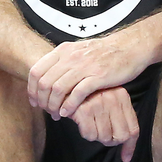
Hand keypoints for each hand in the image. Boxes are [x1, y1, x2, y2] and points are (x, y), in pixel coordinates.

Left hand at [27, 35, 150, 119]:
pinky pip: (77, 94)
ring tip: (56, 114)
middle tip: (46, 111)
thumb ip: (61, 62)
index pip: (36, 71)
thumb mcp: (77, 51)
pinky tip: (67, 113)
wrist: (129, 47)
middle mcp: (70, 57)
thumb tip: (44, 78)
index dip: (31, 89)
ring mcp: (84, 66)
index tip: (34, 102)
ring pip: (57, 89)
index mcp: (62, 51)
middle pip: (44, 83)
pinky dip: (69, 106)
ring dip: (53, 105)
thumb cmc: (102, 53)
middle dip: (42, 101)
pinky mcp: (98, 76)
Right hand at [69, 86, 139, 161]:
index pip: (133, 129)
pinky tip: (82, 124)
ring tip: (90, 126)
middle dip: (110, 141)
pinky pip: (90, 135)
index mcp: (122, 97)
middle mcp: (113, 98)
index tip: (125, 157)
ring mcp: (99, 103)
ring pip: (104, 137)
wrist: (64, 86)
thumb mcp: (108, 104)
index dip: (129, 146)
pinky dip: (85, 134)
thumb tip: (126, 157)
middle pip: (121, 136)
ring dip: (96, 137)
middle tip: (101, 136)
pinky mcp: (84, 109)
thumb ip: (120, 123)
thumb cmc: (87, 98)